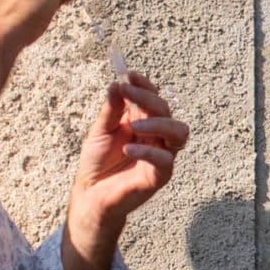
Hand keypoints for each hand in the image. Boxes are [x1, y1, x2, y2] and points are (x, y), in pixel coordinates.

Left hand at [68, 71, 188, 232]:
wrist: (91, 194)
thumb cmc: (97, 163)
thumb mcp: (100, 131)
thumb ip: (111, 110)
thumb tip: (117, 84)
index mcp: (143, 122)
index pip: (153, 98)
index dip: (145, 86)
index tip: (129, 75)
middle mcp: (156, 136)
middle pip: (166, 110)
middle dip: (148, 99)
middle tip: (127, 92)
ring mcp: (161, 154)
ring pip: (178, 132)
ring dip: (159, 123)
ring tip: (134, 126)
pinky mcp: (160, 175)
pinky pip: (165, 159)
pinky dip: (148, 152)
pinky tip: (128, 149)